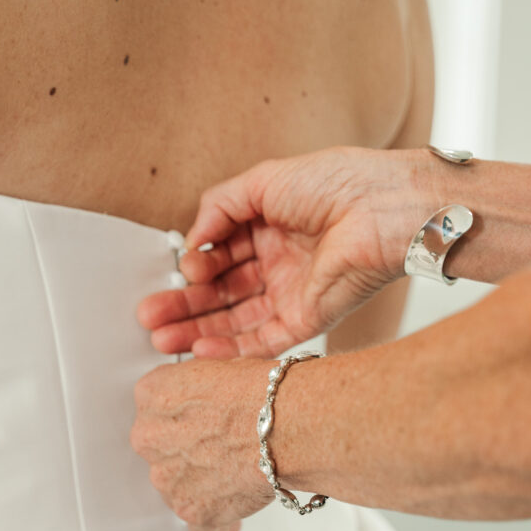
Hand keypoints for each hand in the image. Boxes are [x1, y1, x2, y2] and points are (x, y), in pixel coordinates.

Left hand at [130, 357, 274, 530]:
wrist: (283, 428)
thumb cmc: (260, 397)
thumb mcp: (221, 365)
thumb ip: (200, 386)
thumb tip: (210, 395)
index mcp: (153, 394)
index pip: (156, 405)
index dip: (184, 412)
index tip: (199, 416)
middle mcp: (150, 438)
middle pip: (161, 446)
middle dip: (186, 447)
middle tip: (219, 443)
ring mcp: (167, 478)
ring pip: (175, 482)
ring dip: (198, 479)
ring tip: (232, 471)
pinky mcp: (190, 509)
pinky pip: (197, 518)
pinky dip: (215, 513)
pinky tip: (230, 503)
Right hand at [137, 146, 428, 357]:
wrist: (381, 208)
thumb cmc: (336, 182)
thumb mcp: (264, 181)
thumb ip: (219, 207)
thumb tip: (191, 239)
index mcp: (270, 227)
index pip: (220, 255)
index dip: (195, 266)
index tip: (178, 271)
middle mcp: (279, 263)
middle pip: (221, 293)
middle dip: (184, 306)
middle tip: (149, 317)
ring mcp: (293, 293)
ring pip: (235, 321)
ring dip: (197, 330)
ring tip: (160, 339)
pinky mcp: (308, 320)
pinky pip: (263, 340)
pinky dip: (230, 348)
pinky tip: (198, 349)